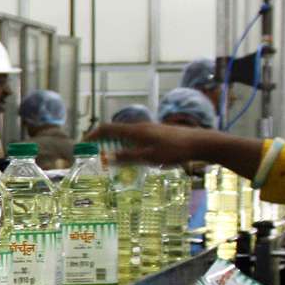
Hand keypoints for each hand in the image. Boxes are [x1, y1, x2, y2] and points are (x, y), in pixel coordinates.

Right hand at [87, 122, 263, 178]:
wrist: (200, 143)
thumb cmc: (175, 150)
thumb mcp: (149, 157)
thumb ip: (128, 157)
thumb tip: (108, 157)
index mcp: (135, 130)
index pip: (107, 128)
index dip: (93, 135)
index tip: (83, 144)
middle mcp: (140, 126)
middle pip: (115, 130)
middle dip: (102, 140)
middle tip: (95, 153)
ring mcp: (150, 129)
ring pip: (126, 134)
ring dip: (115, 143)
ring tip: (112, 157)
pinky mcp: (158, 133)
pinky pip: (136, 138)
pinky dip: (127, 145)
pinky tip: (133, 156)